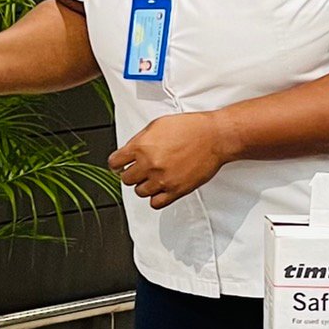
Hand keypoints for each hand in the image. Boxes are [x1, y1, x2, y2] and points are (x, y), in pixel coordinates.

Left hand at [109, 112, 233, 208]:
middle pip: (126, 179)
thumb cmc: (191, 128)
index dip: (117, 163)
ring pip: (139, 192)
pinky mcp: (176, 191)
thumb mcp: (158, 125)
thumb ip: (140, 140)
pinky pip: (155, 203)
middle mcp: (149, 165)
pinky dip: (155, 197)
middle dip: (131, 174)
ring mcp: (162, 179)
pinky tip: (160, 189)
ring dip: (144, 185)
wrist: (214, 137)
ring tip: (153, 177)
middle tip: (139, 170)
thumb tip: (129, 151)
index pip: (115, 162)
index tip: (119, 165)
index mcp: (141, 147)